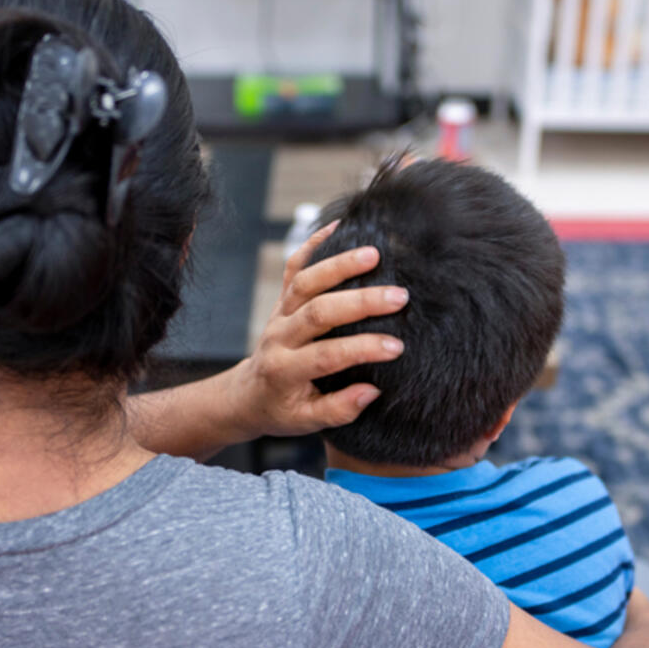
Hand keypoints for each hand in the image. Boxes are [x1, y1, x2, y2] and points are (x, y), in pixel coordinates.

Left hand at [225, 222, 408, 438]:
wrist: (249, 393)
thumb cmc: (282, 410)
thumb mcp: (306, 422)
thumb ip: (338, 410)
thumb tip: (371, 391)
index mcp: (285, 370)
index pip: (326, 356)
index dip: (361, 350)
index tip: (397, 347)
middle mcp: (279, 336)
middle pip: (317, 311)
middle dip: (359, 302)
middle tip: (399, 296)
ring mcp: (279, 313)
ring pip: (305, 282)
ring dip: (339, 265)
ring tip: (374, 254)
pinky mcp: (282, 298)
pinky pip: (293, 266)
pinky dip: (314, 243)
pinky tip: (339, 226)